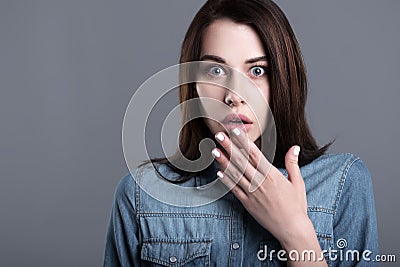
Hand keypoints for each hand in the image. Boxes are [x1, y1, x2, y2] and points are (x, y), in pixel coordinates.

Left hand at [211, 128, 309, 245]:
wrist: (292, 229)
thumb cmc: (296, 206)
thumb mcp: (297, 182)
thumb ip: (292, 163)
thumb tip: (294, 146)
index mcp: (272, 175)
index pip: (255, 154)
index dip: (244, 141)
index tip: (235, 131)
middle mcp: (260, 182)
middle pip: (241, 161)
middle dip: (229, 147)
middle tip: (219, 136)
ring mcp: (252, 193)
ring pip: (235, 174)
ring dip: (224, 161)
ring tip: (214, 150)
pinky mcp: (247, 204)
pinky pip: (234, 190)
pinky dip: (226, 180)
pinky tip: (218, 172)